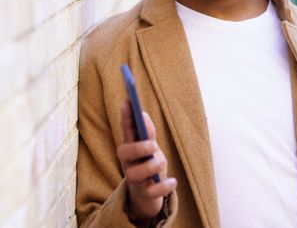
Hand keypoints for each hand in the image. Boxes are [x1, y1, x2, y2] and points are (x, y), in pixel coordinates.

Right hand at [116, 100, 177, 219]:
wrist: (147, 196)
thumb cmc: (149, 166)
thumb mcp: (150, 147)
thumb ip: (147, 132)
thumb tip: (142, 114)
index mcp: (130, 148)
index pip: (125, 130)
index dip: (125, 116)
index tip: (127, 101)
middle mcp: (128, 163)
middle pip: (123, 153)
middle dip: (138, 147)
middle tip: (153, 145)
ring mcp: (135, 180)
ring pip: (135, 174)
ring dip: (151, 166)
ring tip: (162, 162)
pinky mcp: (144, 195)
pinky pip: (151, 192)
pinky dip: (163, 186)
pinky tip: (173, 181)